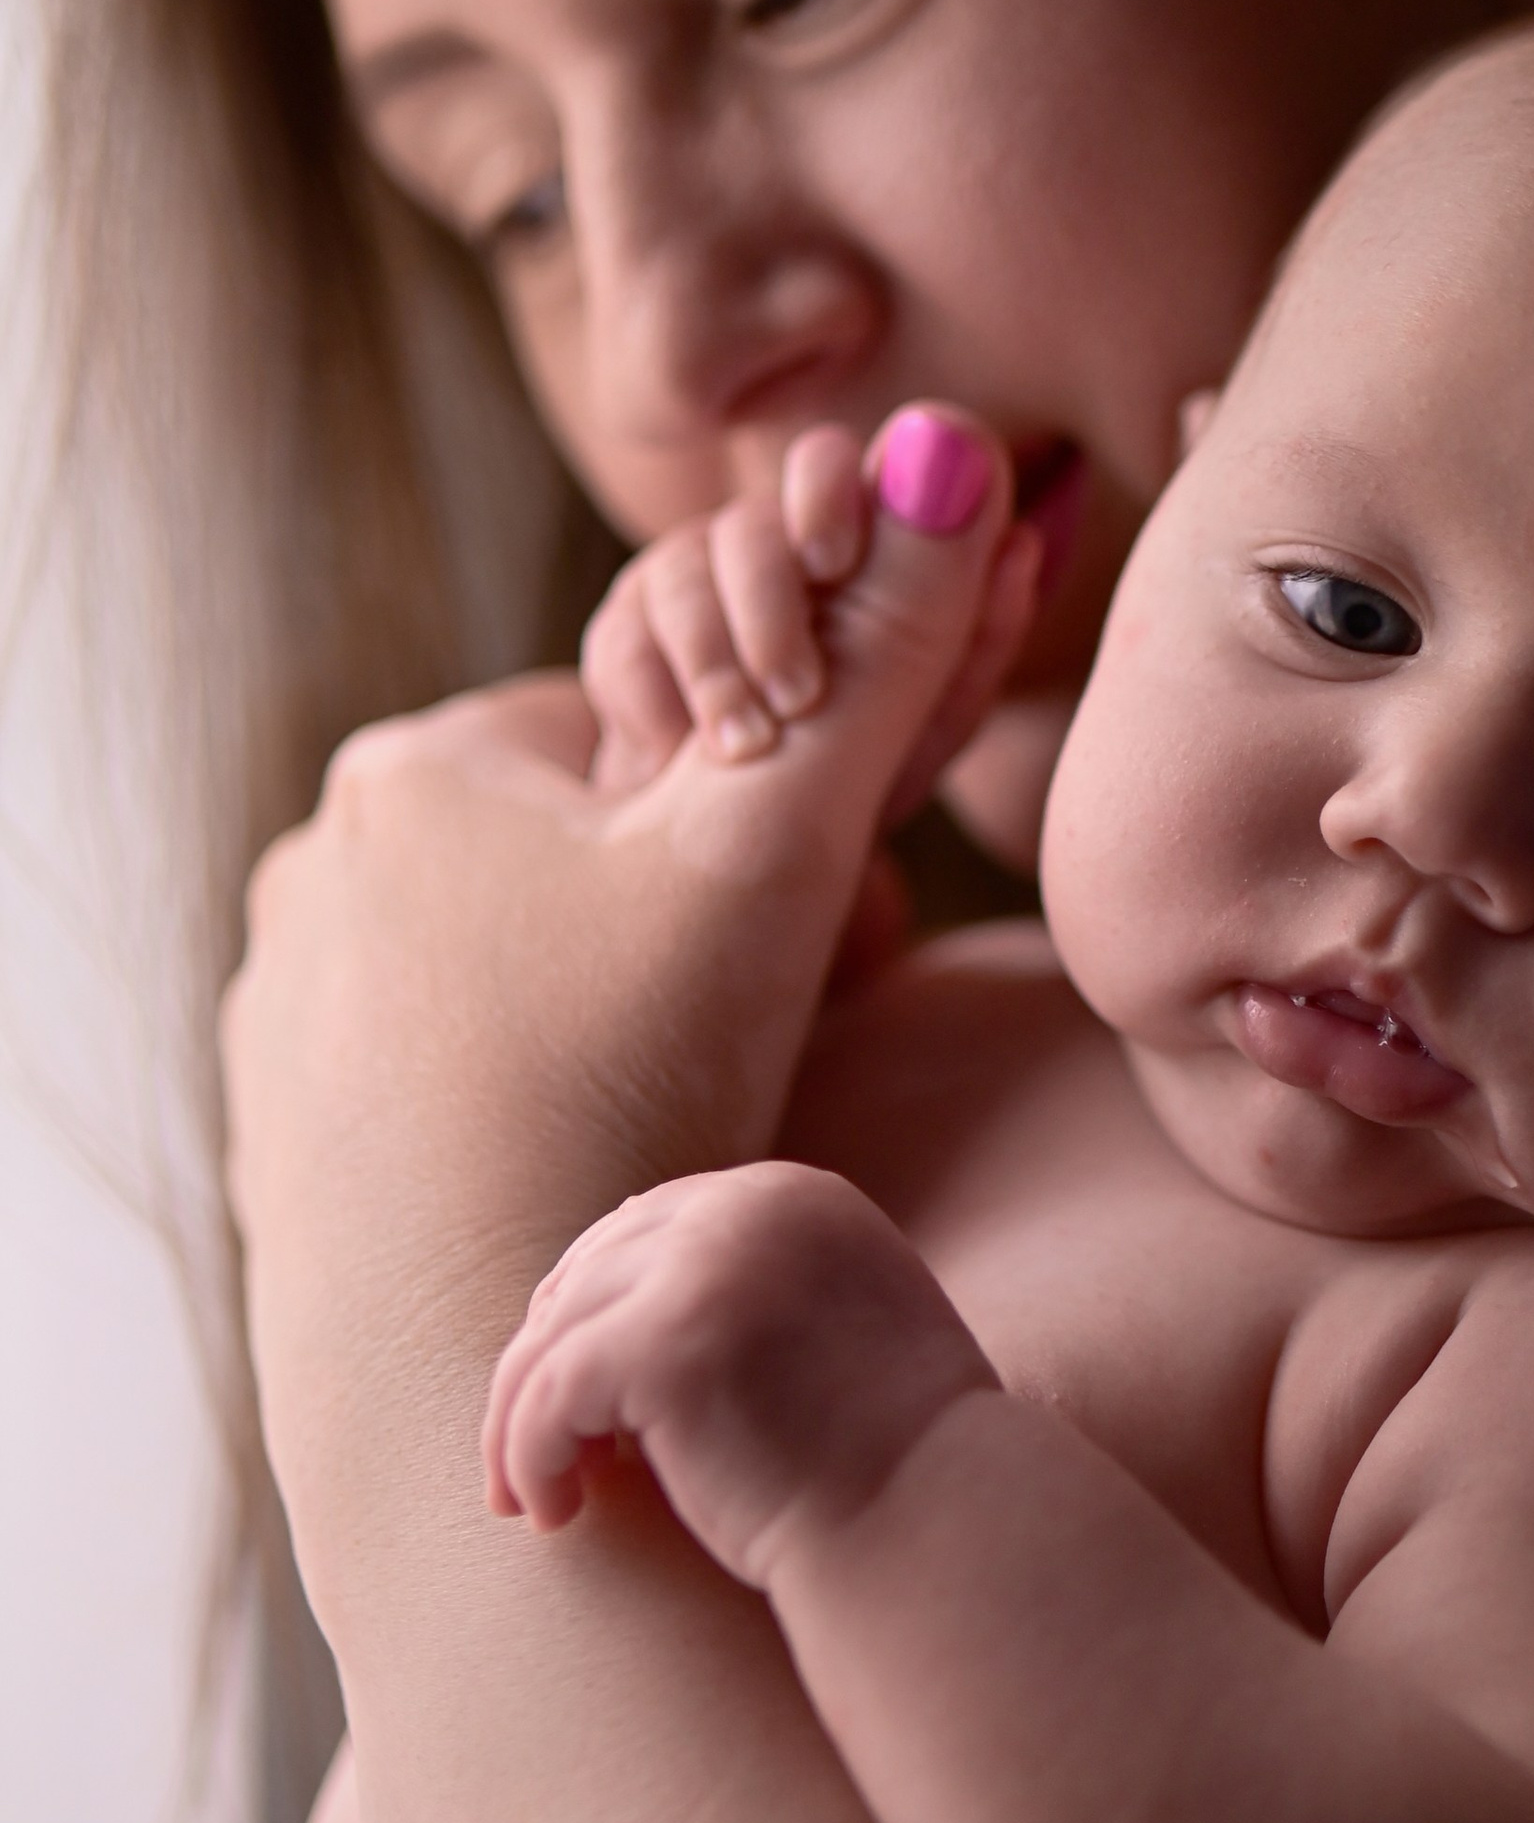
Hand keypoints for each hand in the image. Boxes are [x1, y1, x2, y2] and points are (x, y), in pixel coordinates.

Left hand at [222, 408, 1017, 1599]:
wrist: (468, 1369)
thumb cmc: (631, 1091)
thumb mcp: (786, 858)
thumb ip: (888, 656)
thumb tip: (958, 453)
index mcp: (414, 769)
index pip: (642, 735)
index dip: (771, 824)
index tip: (832, 923)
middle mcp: (317, 873)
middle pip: (587, 860)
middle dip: (709, 926)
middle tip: (791, 1025)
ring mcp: (285, 1019)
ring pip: (526, 974)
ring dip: (635, 1015)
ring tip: (697, 1115)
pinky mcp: (286, 1149)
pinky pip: (456, 1082)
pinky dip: (544, 1108)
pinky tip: (606, 1173)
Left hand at [482, 1163, 993, 1590]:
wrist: (933, 1526)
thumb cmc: (890, 1463)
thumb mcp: (832, 1332)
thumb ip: (754, 1295)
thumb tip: (615, 1325)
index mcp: (796, 1197)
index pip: (646, 1230)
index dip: (591, 1311)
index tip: (563, 1389)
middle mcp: (750, 1208)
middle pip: (589, 1273)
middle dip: (544, 1364)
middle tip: (527, 1451)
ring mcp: (705, 1267)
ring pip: (552, 1336)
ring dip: (521, 1422)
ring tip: (524, 1495)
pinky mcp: (660, 1342)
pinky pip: (546, 1396)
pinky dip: (528, 1457)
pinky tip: (551, 1513)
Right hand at [579, 415, 1039, 804]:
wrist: (746, 871)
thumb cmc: (860, 795)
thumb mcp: (926, 729)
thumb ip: (968, 631)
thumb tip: (1010, 523)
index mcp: (847, 555)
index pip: (830, 467)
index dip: (826, 490)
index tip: (831, 560)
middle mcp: (766, 555)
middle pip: (749, 524)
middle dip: (768, 604)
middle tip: (796, 695)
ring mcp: (688, 589)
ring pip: (677, 576)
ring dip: (714, 667)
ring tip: (745, 751)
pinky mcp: (627, 639)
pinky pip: (621, 638)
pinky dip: (651, 701)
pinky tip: (675, 759)